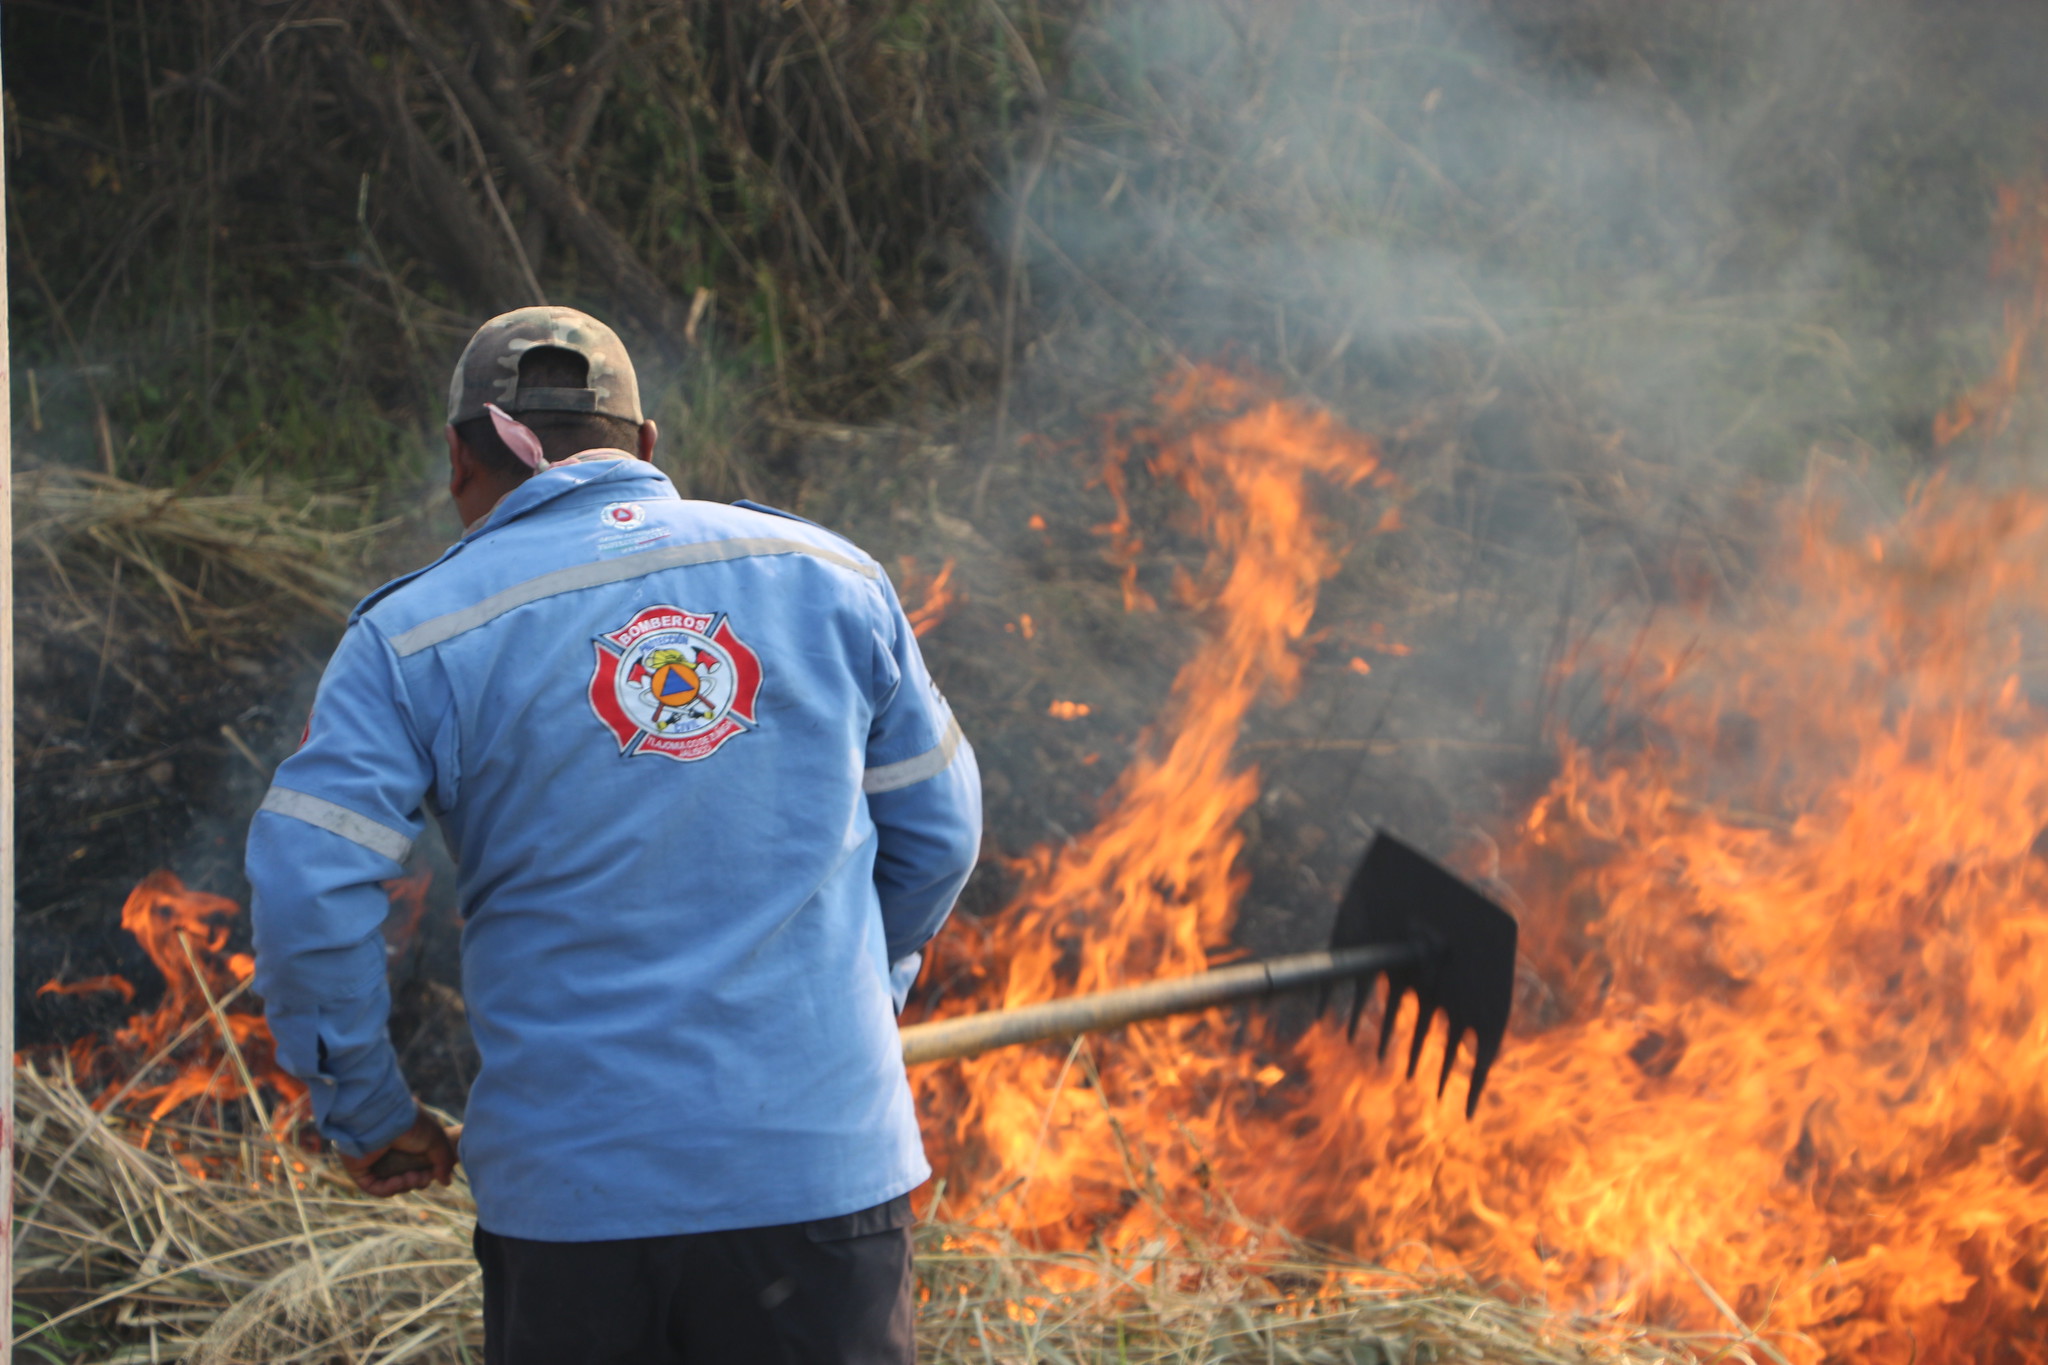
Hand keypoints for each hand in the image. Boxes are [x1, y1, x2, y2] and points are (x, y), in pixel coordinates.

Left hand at [338, 1106, 458, 1196]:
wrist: (383, 1120)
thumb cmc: (411, 1125)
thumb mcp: (436, 1141)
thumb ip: (444, 1161)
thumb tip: (446, 1182)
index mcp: (407, 1141)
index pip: (419, 1164)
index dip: (428, 1173)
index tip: (435, 1172)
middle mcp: (390, 1150)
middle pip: (407, 1176)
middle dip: (418, 1181)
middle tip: (421, 1177)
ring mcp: (374, 1161)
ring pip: (392, 1184)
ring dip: (405, 1185)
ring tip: (410, 1178)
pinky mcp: (360, 1170)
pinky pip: (375, 1187)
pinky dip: (388, 1189)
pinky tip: (397, 1182)